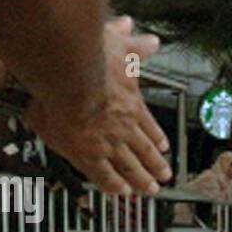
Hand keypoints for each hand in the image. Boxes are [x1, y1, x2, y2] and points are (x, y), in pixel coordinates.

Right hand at [23, 16, 171, 196]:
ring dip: (141, 180)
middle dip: (156, 165)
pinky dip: (113, 185)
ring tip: (149, 190)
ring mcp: (107, 144)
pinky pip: (103, 175)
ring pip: (129, 167)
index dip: (157, 138)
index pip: (149, 126)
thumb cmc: (90, 59)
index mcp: (131, 104)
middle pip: (145, 151)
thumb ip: (135, 45)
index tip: (164, 147)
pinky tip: (120, 192)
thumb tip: (150, 39)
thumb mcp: (119, 46)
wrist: (66, 76)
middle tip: (165, 177)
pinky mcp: (87, 154)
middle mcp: (124, 128)